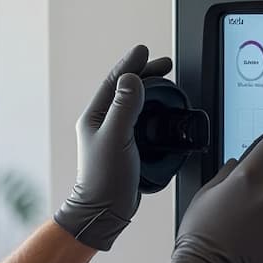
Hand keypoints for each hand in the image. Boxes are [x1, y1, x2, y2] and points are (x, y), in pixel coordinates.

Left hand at [53, 44, 172, 250]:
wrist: (105, 211)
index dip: (131, 64)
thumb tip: (131, 79)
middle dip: (145, 75)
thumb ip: (124, 107)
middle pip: (125, 90)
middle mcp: (103, 123)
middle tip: (165, 65)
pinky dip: (154, 112)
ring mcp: (114, 135)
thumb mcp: (116, 137)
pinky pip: (141, 122)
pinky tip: (163, 112)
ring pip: (134, 104)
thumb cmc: (104, 179)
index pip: (114, 82)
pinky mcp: (126, 148)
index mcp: (95, 116)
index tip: (146, 51)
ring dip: (151, 92)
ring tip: (166, 84)